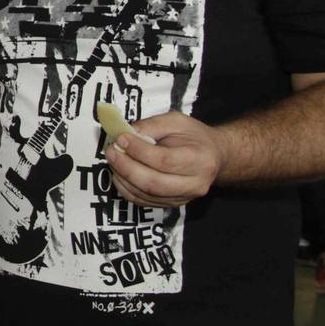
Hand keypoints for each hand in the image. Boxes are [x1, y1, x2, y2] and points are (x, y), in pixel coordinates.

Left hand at [105, 111, 224, 207]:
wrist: (213, 156)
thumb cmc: (194, 137)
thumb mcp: (176, 121)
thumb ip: (151, 125)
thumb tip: (126, 133)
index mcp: (200, 159)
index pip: (164, 160)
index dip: (139, 151)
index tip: (121, 138)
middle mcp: (195, 183)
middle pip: (154, 183)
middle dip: (126, 167)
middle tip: (111, 151)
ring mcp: (184, 197)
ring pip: (146, 195)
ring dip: (123, 178)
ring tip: (113, 160)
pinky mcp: (172, 204)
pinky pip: (143, 201)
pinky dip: (126, 188)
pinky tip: (119, 173)